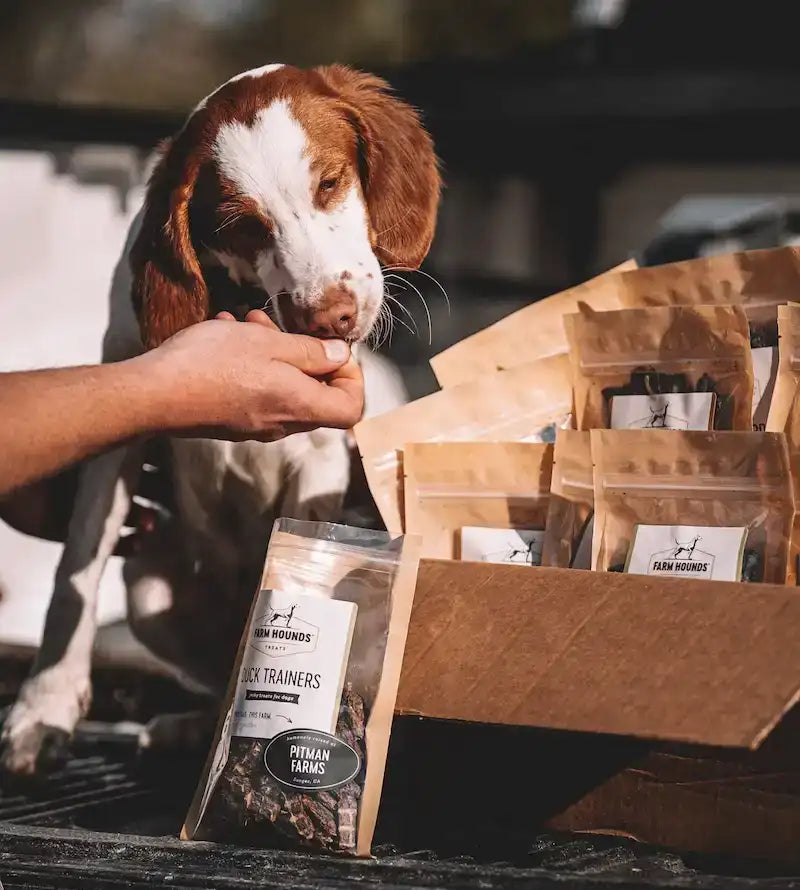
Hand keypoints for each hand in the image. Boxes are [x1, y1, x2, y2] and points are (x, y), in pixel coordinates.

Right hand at [137, 310, 363, 440]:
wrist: (153, 395)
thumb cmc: (211, 365)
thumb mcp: (267, 344)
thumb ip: (310, 352)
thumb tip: (340, 357)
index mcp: (300, 406)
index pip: (351, 408)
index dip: (353, 378)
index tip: (333, 351)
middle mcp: (282, 423)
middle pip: (317, 396)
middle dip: (305, 354)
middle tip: (282, 326)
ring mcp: (255, 425)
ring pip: (283, 387)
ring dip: (273, 352)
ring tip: (247, 322)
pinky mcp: (232, 420)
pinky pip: (256, 392)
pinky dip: (251, 364)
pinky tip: (226, 335)